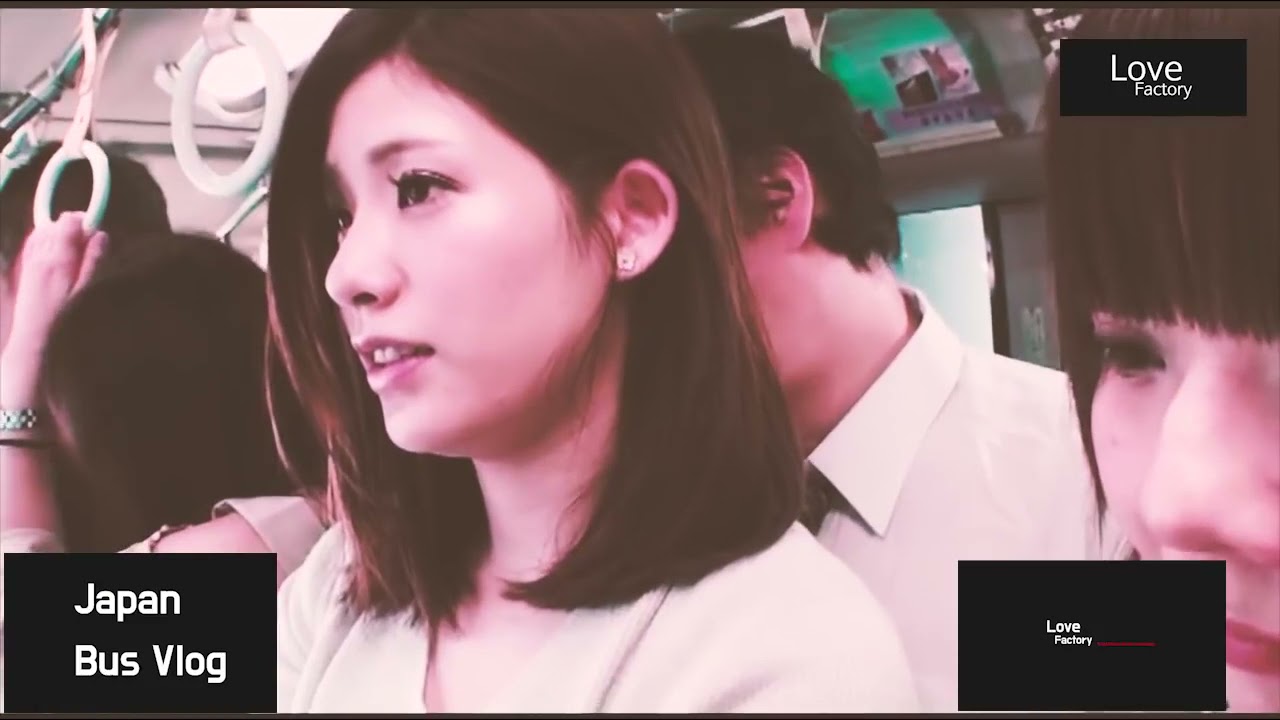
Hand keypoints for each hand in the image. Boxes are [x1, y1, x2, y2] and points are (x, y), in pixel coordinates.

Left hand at [0, 212, 106, 405]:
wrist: (32, 340)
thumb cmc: (65, 318)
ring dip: (58, 235)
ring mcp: (27, 261)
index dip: (83, 222)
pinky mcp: (22, 268)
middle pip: (54, 225)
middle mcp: (38, 255)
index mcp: (57, 258)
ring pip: (42, 233)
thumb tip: (101, 235)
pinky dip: (45, 243)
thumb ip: (93, 260)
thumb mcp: (86, 290)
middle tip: (88, 244)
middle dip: (71, 228)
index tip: (95, 231)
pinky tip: (56, 257)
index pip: (67, 222)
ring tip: (72, 252)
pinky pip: (33, 244)